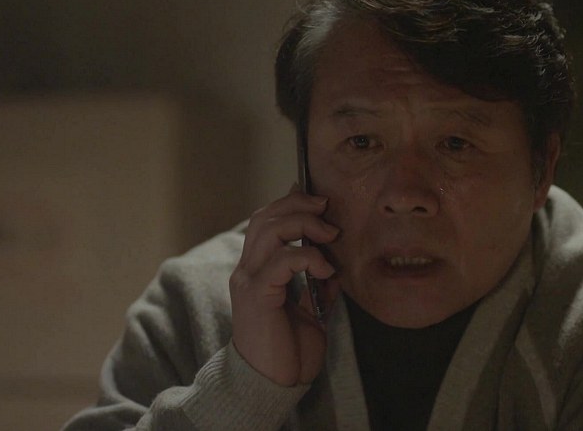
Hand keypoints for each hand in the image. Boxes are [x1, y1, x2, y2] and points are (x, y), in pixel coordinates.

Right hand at [230, 188, 339, 385]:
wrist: (273, 384)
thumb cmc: (288, 351)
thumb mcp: (310, 312)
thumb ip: (317, 286)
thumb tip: (335, 266)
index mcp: (257, 271)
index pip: (265, 221)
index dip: (289, 202)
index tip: (318, 198)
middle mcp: (247, 270)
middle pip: (265, 217)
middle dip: (299, 205)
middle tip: (327, 208)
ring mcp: (249, 281)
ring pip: (269, 230)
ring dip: (304, 223)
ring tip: (330, 234)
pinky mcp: (258, 295)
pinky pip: (281, 261)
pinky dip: (307, 257)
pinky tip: (324, 268)